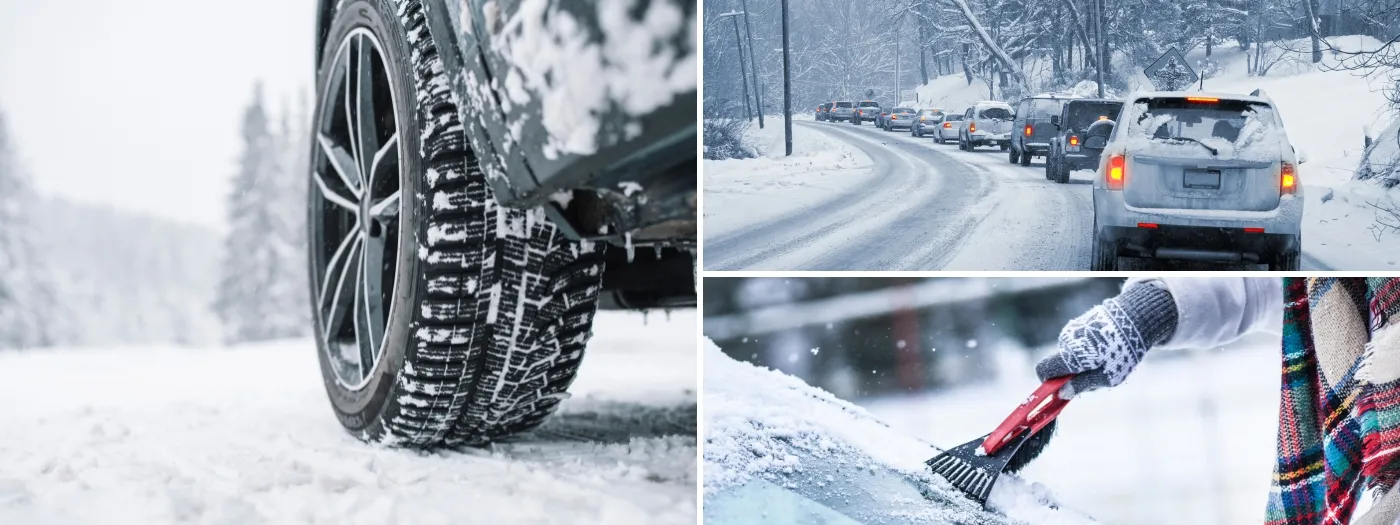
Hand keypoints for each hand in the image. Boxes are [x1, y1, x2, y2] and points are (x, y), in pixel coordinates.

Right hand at [1035, 283, 1176, 397]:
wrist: (1136, 318)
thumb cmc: (1122, 352)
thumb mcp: (1106, 377)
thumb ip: (1081, 385)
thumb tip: (1061, 394)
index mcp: (1070, 355)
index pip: (1043, 370)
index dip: (1048, 382)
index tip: (1062, 389)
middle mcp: (1065, 341)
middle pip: (1060, 364)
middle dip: (1072, 373)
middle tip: (1097, 375)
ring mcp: (1072, 330)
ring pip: (1070, 353)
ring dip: (1083, 361)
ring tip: (1106, 358)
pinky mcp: (1080, 323)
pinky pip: (1077, 342)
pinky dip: (1088, 349)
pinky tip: (1106, 346)